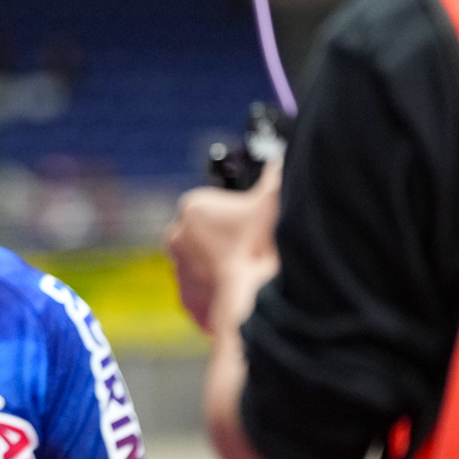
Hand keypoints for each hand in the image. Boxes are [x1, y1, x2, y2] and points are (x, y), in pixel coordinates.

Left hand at [164, 156, 280, 333]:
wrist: (259, 298)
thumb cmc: (265, 245)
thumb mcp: (275, 200)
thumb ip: (276, 173)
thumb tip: (281, 158)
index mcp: (193, 208)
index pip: (210, 206)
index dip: (235, 215)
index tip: (252, 226)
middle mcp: (177, 238)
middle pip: (203, 236)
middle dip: (224, 241)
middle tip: (253, 250)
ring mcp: (180, 272)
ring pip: (202, 265)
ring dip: (221, 268)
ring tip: (250, 273)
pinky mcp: (189, 301)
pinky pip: (204, 295)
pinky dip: (220, 295)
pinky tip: (241, 293)